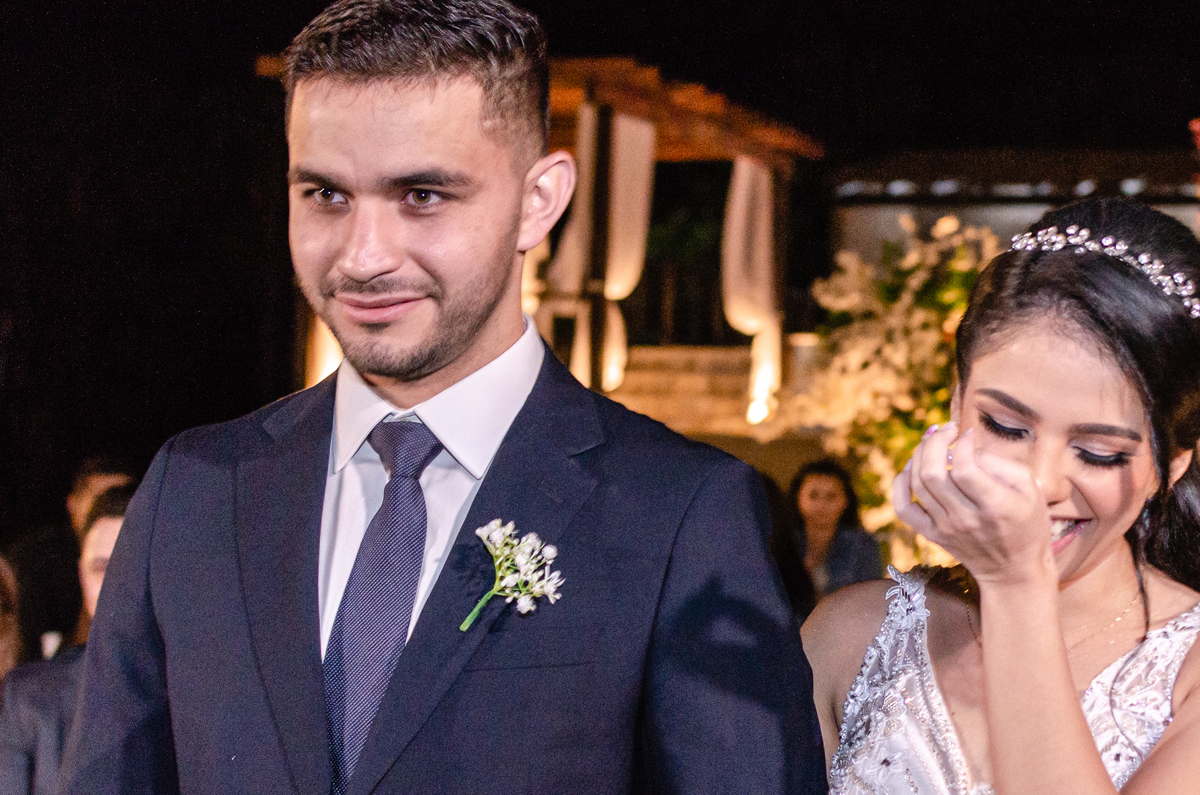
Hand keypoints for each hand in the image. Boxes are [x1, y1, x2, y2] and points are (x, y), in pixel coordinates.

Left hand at [893, 423, 1053, 584]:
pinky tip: (911, 469)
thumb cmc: (1027, 523)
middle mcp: (966, 518)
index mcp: (995, 506)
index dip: (962, 444)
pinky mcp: (932, 534)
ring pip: (917, 484)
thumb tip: (967, 447)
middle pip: (933, 473)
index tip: (968, 434)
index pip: (965, 469)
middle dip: (934, 442)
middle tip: (945, 430)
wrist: (1014, 570)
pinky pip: (903, 508)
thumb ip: (1001, 464)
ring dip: (918, 455)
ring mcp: (945, 528)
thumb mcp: (1031, 490)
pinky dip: (900, 484)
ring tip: (931, 442)